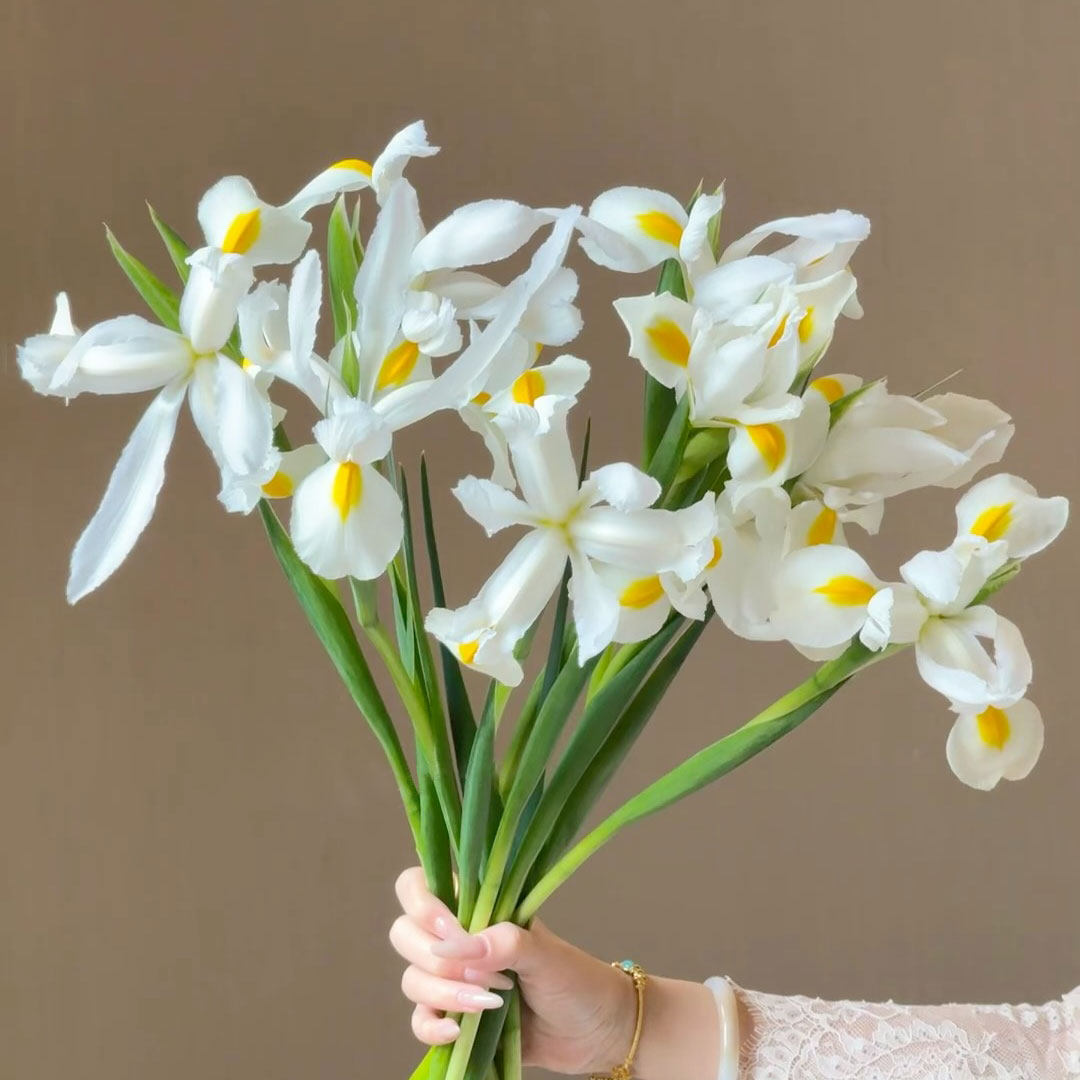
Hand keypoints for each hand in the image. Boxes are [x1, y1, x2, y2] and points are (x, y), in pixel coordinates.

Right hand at [389, 866, 636, 1073]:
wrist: (596, 1032)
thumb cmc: (576, 979)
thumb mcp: (545, 953)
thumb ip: (504, 942)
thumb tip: (455, 947)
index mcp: (476, 907)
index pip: (418, 885)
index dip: (421, 904)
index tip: (450, 929)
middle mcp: (457, 939)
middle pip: (405, 934)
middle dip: (435, 958)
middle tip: (482, 973)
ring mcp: (453, 979)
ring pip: (412, 979)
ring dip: (444, 993)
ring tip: (490, 1003)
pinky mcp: (454, 1018)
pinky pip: (420, 1021)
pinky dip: (431, 1027)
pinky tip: (457, 1032)